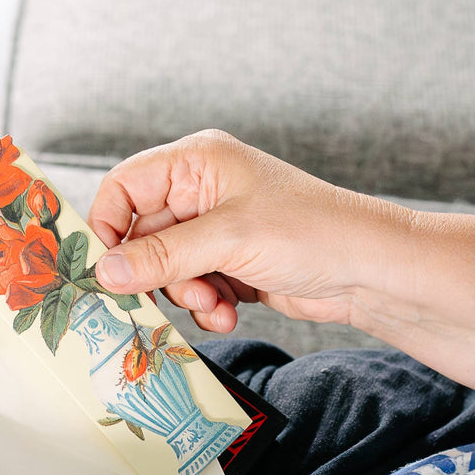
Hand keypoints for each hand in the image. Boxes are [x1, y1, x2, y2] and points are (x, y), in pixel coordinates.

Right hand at [87, 129, 413, 332]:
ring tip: (217, 302)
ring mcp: (215, 229)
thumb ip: (161, 256)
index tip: (105, 270)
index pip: (123, 188)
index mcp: (196, 162)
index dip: (108, 228)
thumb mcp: (228, 240)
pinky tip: (230, 312)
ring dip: (184, 294)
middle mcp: (200, 191)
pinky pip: (191, 288)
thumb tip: (103, 271)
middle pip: (141, 236)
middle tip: (180, 292)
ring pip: (164, 269)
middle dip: (158, 273)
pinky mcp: (228, 263)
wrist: (370, 272)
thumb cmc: (313, 233)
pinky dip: (205, 306)